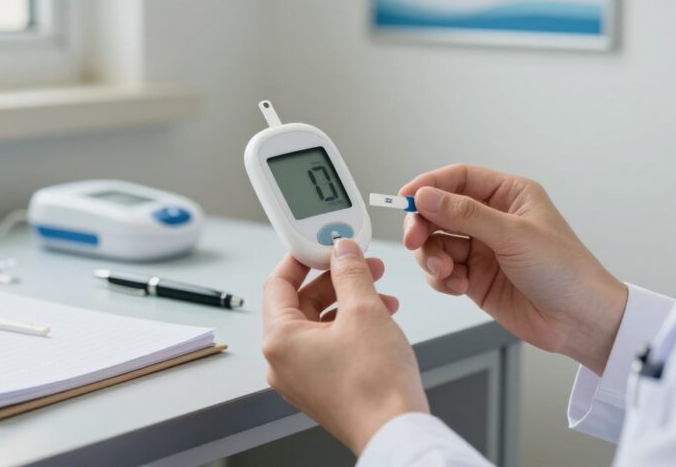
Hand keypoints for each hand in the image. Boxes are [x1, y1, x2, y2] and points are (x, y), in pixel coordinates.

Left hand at [262, 240, 428, 454]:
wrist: (396, 431)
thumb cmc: (375, 385)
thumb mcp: (364, 310)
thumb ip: (350, 272)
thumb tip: (342, 251)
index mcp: (280, 340)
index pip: (278, 283)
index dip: (301, 258)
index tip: (320, 243)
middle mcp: (283, 361)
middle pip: (301, 303)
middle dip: (335, 280)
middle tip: (360, 264)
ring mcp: (302, 377)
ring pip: (319, 324)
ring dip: (349, 302)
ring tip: (380, 292)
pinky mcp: (322, 387)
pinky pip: (329, 345)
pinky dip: (351, 327)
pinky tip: (381, 317)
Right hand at [400, 164, 627, 374]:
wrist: (581, 322)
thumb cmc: (565, 271)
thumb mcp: (513, 235)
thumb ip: (465, 214)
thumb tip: (426, 196)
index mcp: (509, 195)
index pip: (458, 178)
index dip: (428, 185)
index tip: (404, 198)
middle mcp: (493, 218)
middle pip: (439, 210)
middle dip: (423, 226)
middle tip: (414, 241)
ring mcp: (483, 248)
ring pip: (436, 242)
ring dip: (432, 257)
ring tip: (445, 274)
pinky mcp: (475, 277)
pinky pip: (442, 271)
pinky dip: (442, 279)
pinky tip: (458, 287)